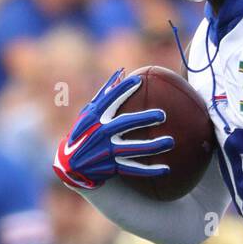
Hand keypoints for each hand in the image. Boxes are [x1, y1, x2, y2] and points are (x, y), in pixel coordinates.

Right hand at [52, 69, 174, 190]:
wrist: (71, 163)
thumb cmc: (84, 131)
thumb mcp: (88, 112)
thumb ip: (105, 94)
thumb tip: (121, 73)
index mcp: (94, 117)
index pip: (110, 100)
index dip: (123, 89)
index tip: (139, 80)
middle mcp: (100, 132)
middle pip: (124, 124)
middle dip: (143, 119)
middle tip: (163, 115)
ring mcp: (106, 150)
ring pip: (132, 148)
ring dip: (152, 146)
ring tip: (171, 142)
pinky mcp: (111, 167)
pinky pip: (133, 169)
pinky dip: (149, 171)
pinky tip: (166, 169)